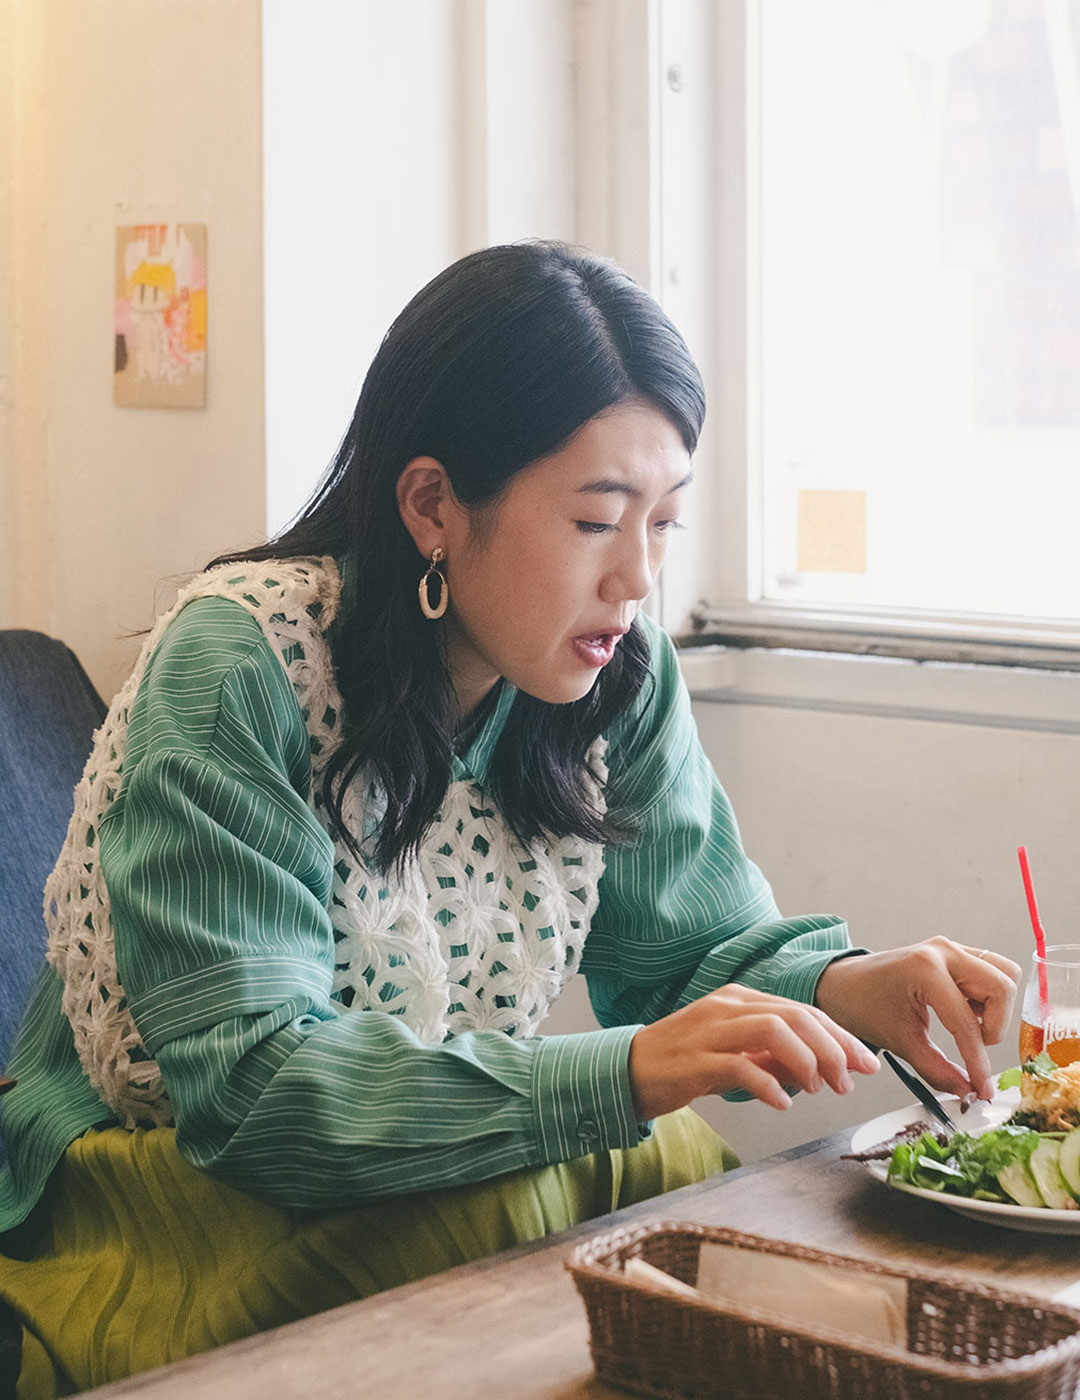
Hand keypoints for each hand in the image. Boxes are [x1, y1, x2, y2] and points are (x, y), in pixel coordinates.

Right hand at [627, 984, 879, 1119]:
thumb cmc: (683, 1062)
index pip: (803, 1010)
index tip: (866, 1064)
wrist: (626, 1070)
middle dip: (832, 1049)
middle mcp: (727, 1006)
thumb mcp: (734, 1054)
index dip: (840, 1037)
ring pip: (773, 1030)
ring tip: (819, 1089)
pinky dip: (768, 1084)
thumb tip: (815, 1070)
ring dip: (806, 1061)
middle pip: (795, 1016)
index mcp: (740, 999)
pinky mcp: (694, 1060)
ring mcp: (709, 1030)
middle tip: (850, 1082)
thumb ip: (771, 1056)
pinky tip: (782, 1103)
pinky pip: (739, 1066)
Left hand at [814, 939, 1020, 1101]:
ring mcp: (951, 948)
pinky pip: (992, 970)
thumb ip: (937, 1070)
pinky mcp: (955, 952)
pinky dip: (988, 996)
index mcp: (924, 970)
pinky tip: (965, 1011)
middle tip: (974, 1045)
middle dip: (995, 1025)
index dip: (978, 1061)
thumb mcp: (900, 1042)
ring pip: (1005, 974)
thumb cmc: (863, 1006)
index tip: (983, 1087)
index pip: (967, 1022)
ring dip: (996, 1007)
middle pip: (1002, 987)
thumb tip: (969, 1092)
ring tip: (968, 1025)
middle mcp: (943, 952)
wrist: (843, 984)